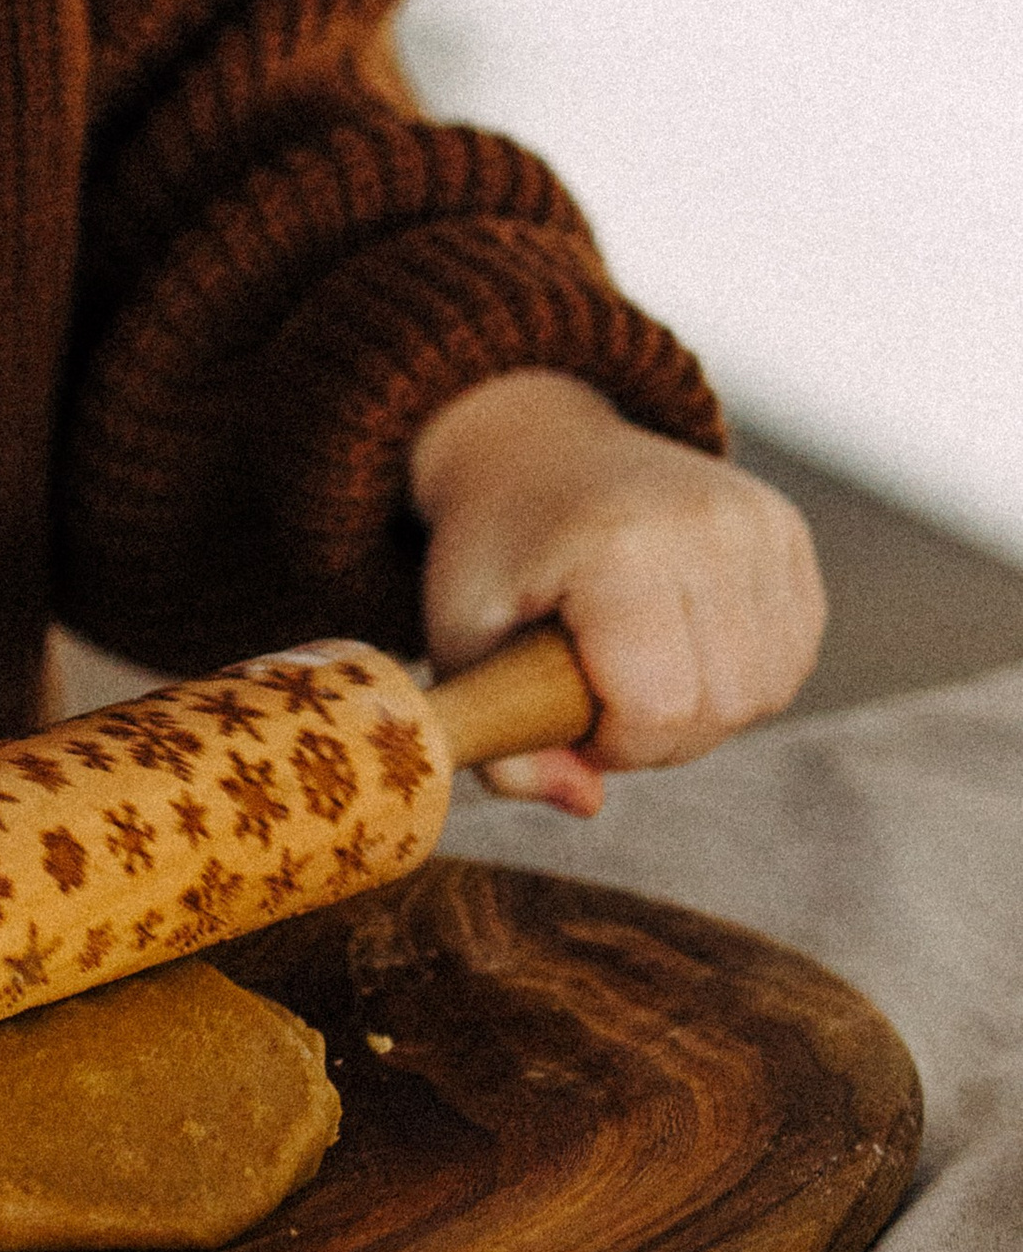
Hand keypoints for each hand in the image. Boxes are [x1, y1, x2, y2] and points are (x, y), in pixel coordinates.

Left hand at [410, 371, 824, 813]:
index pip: (658, 709)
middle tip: (596, 690)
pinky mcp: (787, 530)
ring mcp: (758, 521)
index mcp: (620, 545)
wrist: (537, 446)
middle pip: (721, 709)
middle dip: (655, 735)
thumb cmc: (495, 550)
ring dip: (702, 709)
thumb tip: (586, 804)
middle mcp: (707, 525)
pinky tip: (682, 642)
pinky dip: (739, 674)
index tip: (566, 710)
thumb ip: (504, 746)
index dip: (611, 743)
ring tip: (637, 663)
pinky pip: (791, 655)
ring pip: (765, 691)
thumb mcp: (460, 644)